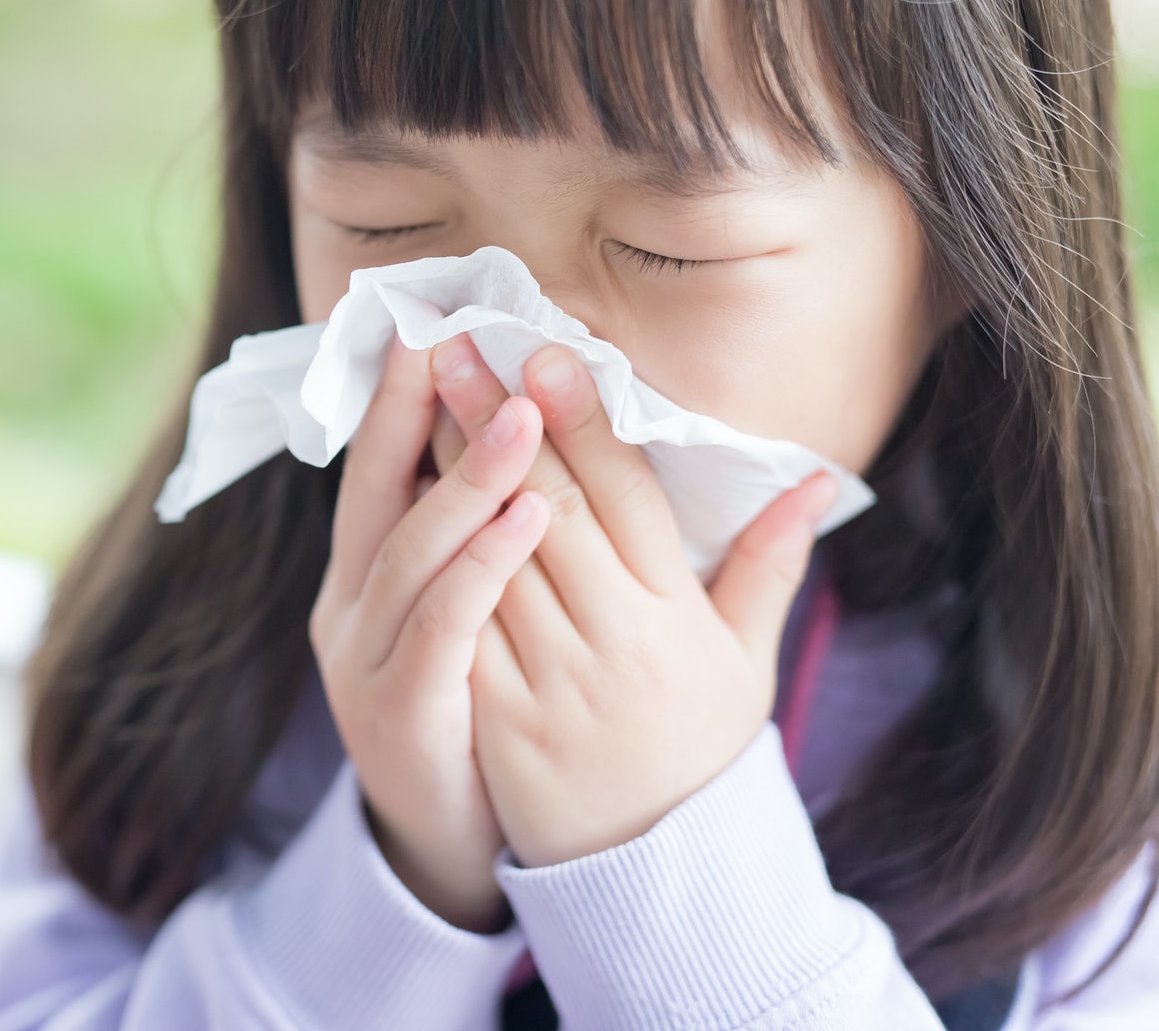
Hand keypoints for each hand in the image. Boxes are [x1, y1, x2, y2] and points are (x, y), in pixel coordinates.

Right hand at [309, 335, 550, 929]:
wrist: (449, 843)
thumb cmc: (469, 710)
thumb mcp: (458, 615)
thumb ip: (467, 536)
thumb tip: (506, 440)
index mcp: (364, 578)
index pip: (376, 470)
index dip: (396, 397)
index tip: (427, 319)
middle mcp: (351, 609)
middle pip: (378, 493)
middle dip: (417, 413)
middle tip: (460, 338)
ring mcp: (366, 662)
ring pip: (413, 554)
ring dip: (468, 479)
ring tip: (522, 417)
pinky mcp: (402, 713)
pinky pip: (443, 627)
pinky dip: (482, 568)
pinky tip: (528, 520)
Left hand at [423, 334, 838, 867]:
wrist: (653, 873)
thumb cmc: (696, 750)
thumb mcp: (745, 661)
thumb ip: (768, 564)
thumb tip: (818, 478)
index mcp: (675, 617)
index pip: (625, 499)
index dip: (583, 422)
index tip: (544, 353)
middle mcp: (614, 643)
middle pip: (548, 512)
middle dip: (500, 423)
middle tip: (459, 346)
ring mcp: (550, 683)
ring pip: (491, 558)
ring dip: (450, 474)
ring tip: (417, 398)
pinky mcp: (497, 719)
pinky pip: (458, 627)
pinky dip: (430, 563)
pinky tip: (399, 500)